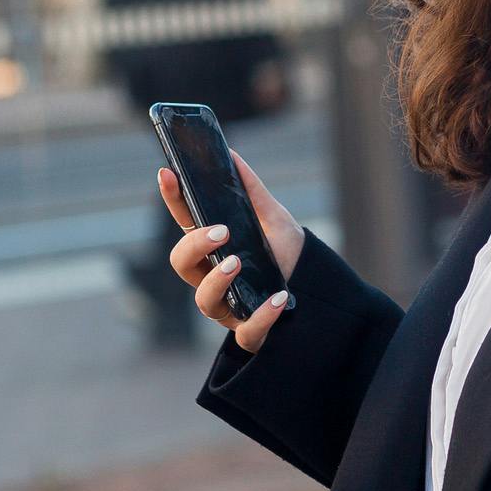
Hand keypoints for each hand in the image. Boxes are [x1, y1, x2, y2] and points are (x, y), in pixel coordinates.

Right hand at [159, 150, 301, 352]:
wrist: (322, 295)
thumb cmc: (289, 256)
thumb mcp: (274, 219)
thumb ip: (252, 191)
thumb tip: (231, 155)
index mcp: (214, 249)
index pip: (185, 223)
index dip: (173, 199)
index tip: (168, 173)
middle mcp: (214, 280)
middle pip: (183, 264)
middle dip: (194, 245)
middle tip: (221, 231)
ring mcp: (230, 309)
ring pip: (204, 301)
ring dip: (217, 281)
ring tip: (237, 262)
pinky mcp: (252, 334)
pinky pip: (248, 333)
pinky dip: (262, 316)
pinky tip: (279, 299)